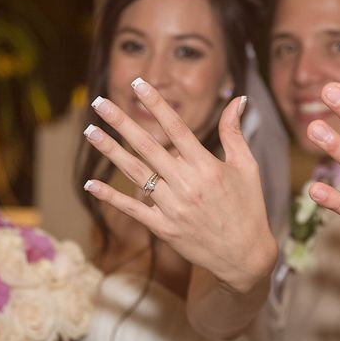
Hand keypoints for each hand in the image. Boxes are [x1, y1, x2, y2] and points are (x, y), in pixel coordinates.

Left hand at [82, 79, 276, 293]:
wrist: (245, 256)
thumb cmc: (249, 207)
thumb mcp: (247, 167)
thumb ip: (234, 132)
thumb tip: (237, 99)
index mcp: (207, 166)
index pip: (176, 128)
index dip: (156, 104)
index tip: (139, 84)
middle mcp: (187, 184)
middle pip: (148, 147)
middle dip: (122, 122)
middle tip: (100, 103)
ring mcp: (173, 208)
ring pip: (135, 174)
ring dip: (111, 151)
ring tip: (91, 131)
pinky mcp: (164, 229)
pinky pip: (133, 209)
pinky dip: (111, 197)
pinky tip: (91, 184)